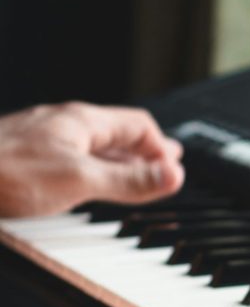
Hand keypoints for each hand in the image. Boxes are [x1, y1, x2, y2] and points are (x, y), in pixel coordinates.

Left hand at [0, 102, 183, 217]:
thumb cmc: (4, 174)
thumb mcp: (81, 180)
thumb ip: (130, 180)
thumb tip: (174, 175)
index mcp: (80, 121)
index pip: (138, 125)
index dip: (162, 148)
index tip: (175, 171)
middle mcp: (62, 125)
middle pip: (116, 133)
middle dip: (145, 151)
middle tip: (165, 166)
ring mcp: (42, 140)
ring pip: (93, 145)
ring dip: (119, 161)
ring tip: (135, 176)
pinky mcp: (24, 158)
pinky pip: (71, 158)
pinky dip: (93, 170)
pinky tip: (86, 184)